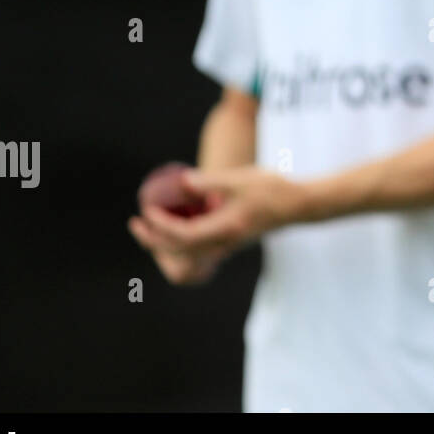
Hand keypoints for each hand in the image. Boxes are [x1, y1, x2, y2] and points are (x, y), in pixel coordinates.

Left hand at [127, 166, 308, 284]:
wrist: (297, 205)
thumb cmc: (272, 189)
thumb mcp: (239, 179)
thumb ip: (208, 182)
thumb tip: (180, 182)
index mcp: (225, 228)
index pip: (182, 235)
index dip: (160, 225)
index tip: (146, 209)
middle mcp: (224, 243)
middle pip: (179, 251)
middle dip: (153, 239)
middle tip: (136, 223)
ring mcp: (227, 246)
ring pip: (187, 254)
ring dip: (164, 243)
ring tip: (150, 225)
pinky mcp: (230, 243)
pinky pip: (197, 249)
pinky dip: (179, 240)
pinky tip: (176, 224)